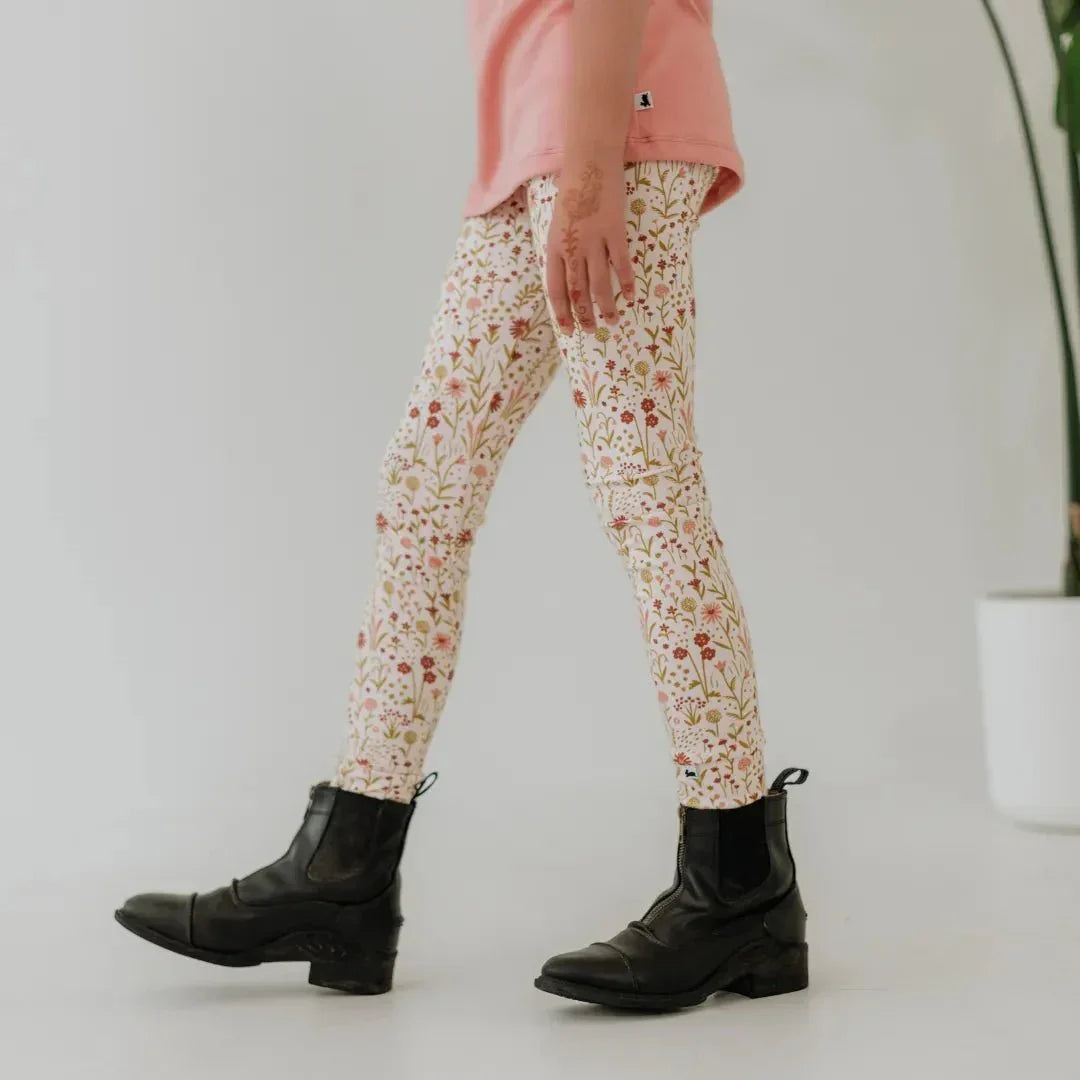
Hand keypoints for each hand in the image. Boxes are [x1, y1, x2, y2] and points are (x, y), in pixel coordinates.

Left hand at [546, 153, 635, 333]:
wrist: (590, 161)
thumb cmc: (572, 190)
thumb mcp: (556, 222)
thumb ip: (561, 248)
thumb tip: (567, 276)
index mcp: (554, 246)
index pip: (555, 288)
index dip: (562, 312)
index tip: (568, 329)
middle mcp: (572, 247)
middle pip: (578, 291)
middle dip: (584, 315)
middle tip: (591, 331)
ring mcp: (594, 240)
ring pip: (600, 284)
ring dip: (606, 306)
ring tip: (612, 321)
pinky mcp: (615, 231)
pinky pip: (621, 264)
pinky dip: (626, 282)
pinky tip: (631, 296)